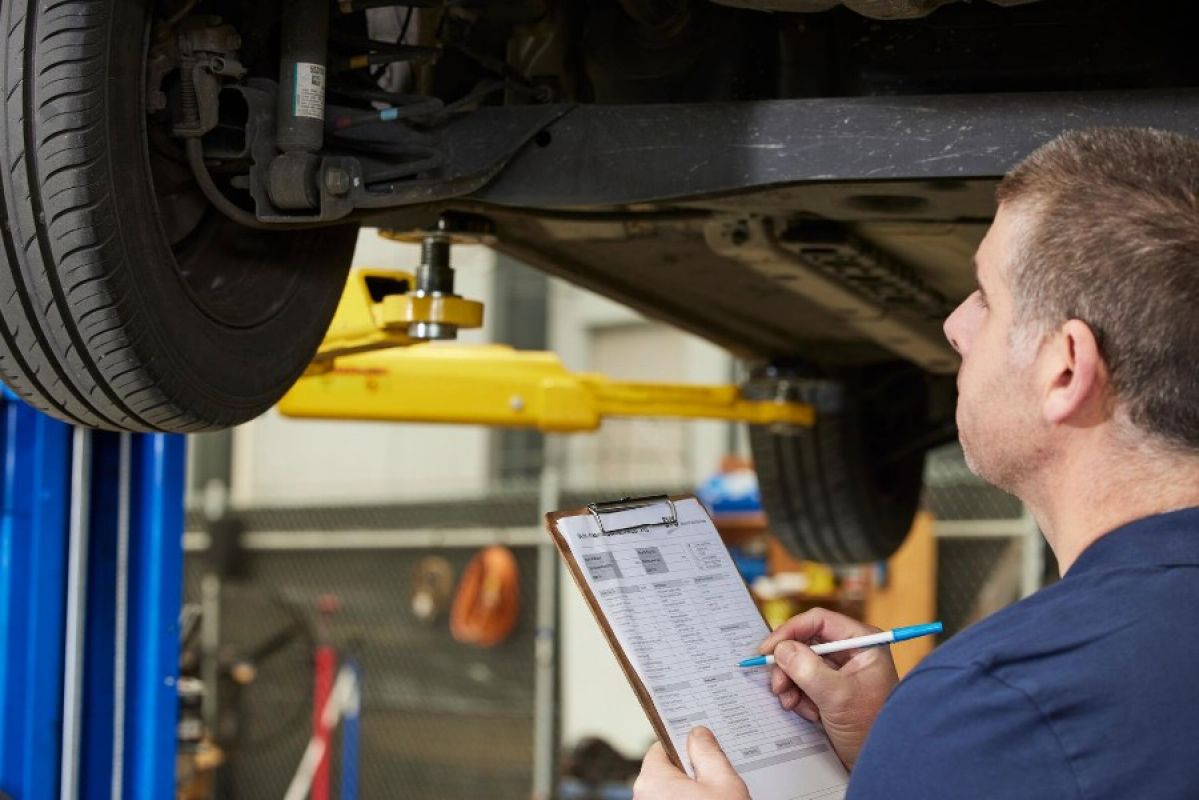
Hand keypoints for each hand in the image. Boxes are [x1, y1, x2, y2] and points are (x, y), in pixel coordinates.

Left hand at [633, 727, 749, 799]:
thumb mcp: (723, 784)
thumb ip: (709, 753)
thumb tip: (698, 733)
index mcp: (652, 780)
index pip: (662, 747)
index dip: (684, 744)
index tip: (700, 743)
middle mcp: (643, 796)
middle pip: (667, 769)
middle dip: (691, 768)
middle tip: (716, 772)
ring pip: (671, 789)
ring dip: (691, 788)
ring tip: (717, 792)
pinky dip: (688, 799)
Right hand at [759, 607, 898, 768]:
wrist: (880, 762)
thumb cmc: (872, 729)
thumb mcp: (838, 698)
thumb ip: (808, 670)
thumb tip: (781, 649)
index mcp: (862, 642)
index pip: (818, 621)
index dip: (789, 631)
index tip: (768, 649)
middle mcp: (851, 650)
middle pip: (805, 642)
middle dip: (788, 665)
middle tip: (778, 686)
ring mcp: (840, 670)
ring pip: (800, 663)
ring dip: (791, 684)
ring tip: (793, 704)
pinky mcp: (831, 687)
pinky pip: (802, 682)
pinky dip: (798, 696)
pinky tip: (808, 713)